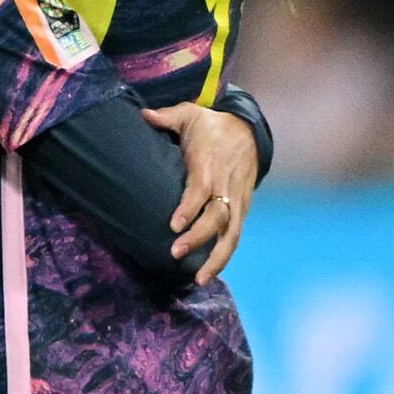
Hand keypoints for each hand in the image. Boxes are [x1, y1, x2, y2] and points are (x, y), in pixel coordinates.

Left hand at [148, 101, 259, 283]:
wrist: (249, 130)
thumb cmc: (211, 126)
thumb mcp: (190, 115)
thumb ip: (167, 117)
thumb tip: (144, 114)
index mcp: (210, 165)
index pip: (201, 189)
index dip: (189, 207)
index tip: (173, 224)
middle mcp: (226, 186)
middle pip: (217, 216)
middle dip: (198, 237)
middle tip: (175, 253)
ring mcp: (237, 200)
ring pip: (231, 233)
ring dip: (216, 257)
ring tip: (198, 278)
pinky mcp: (242, 209)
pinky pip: (235, 236)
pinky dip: (224, 256)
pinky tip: (208, 274)